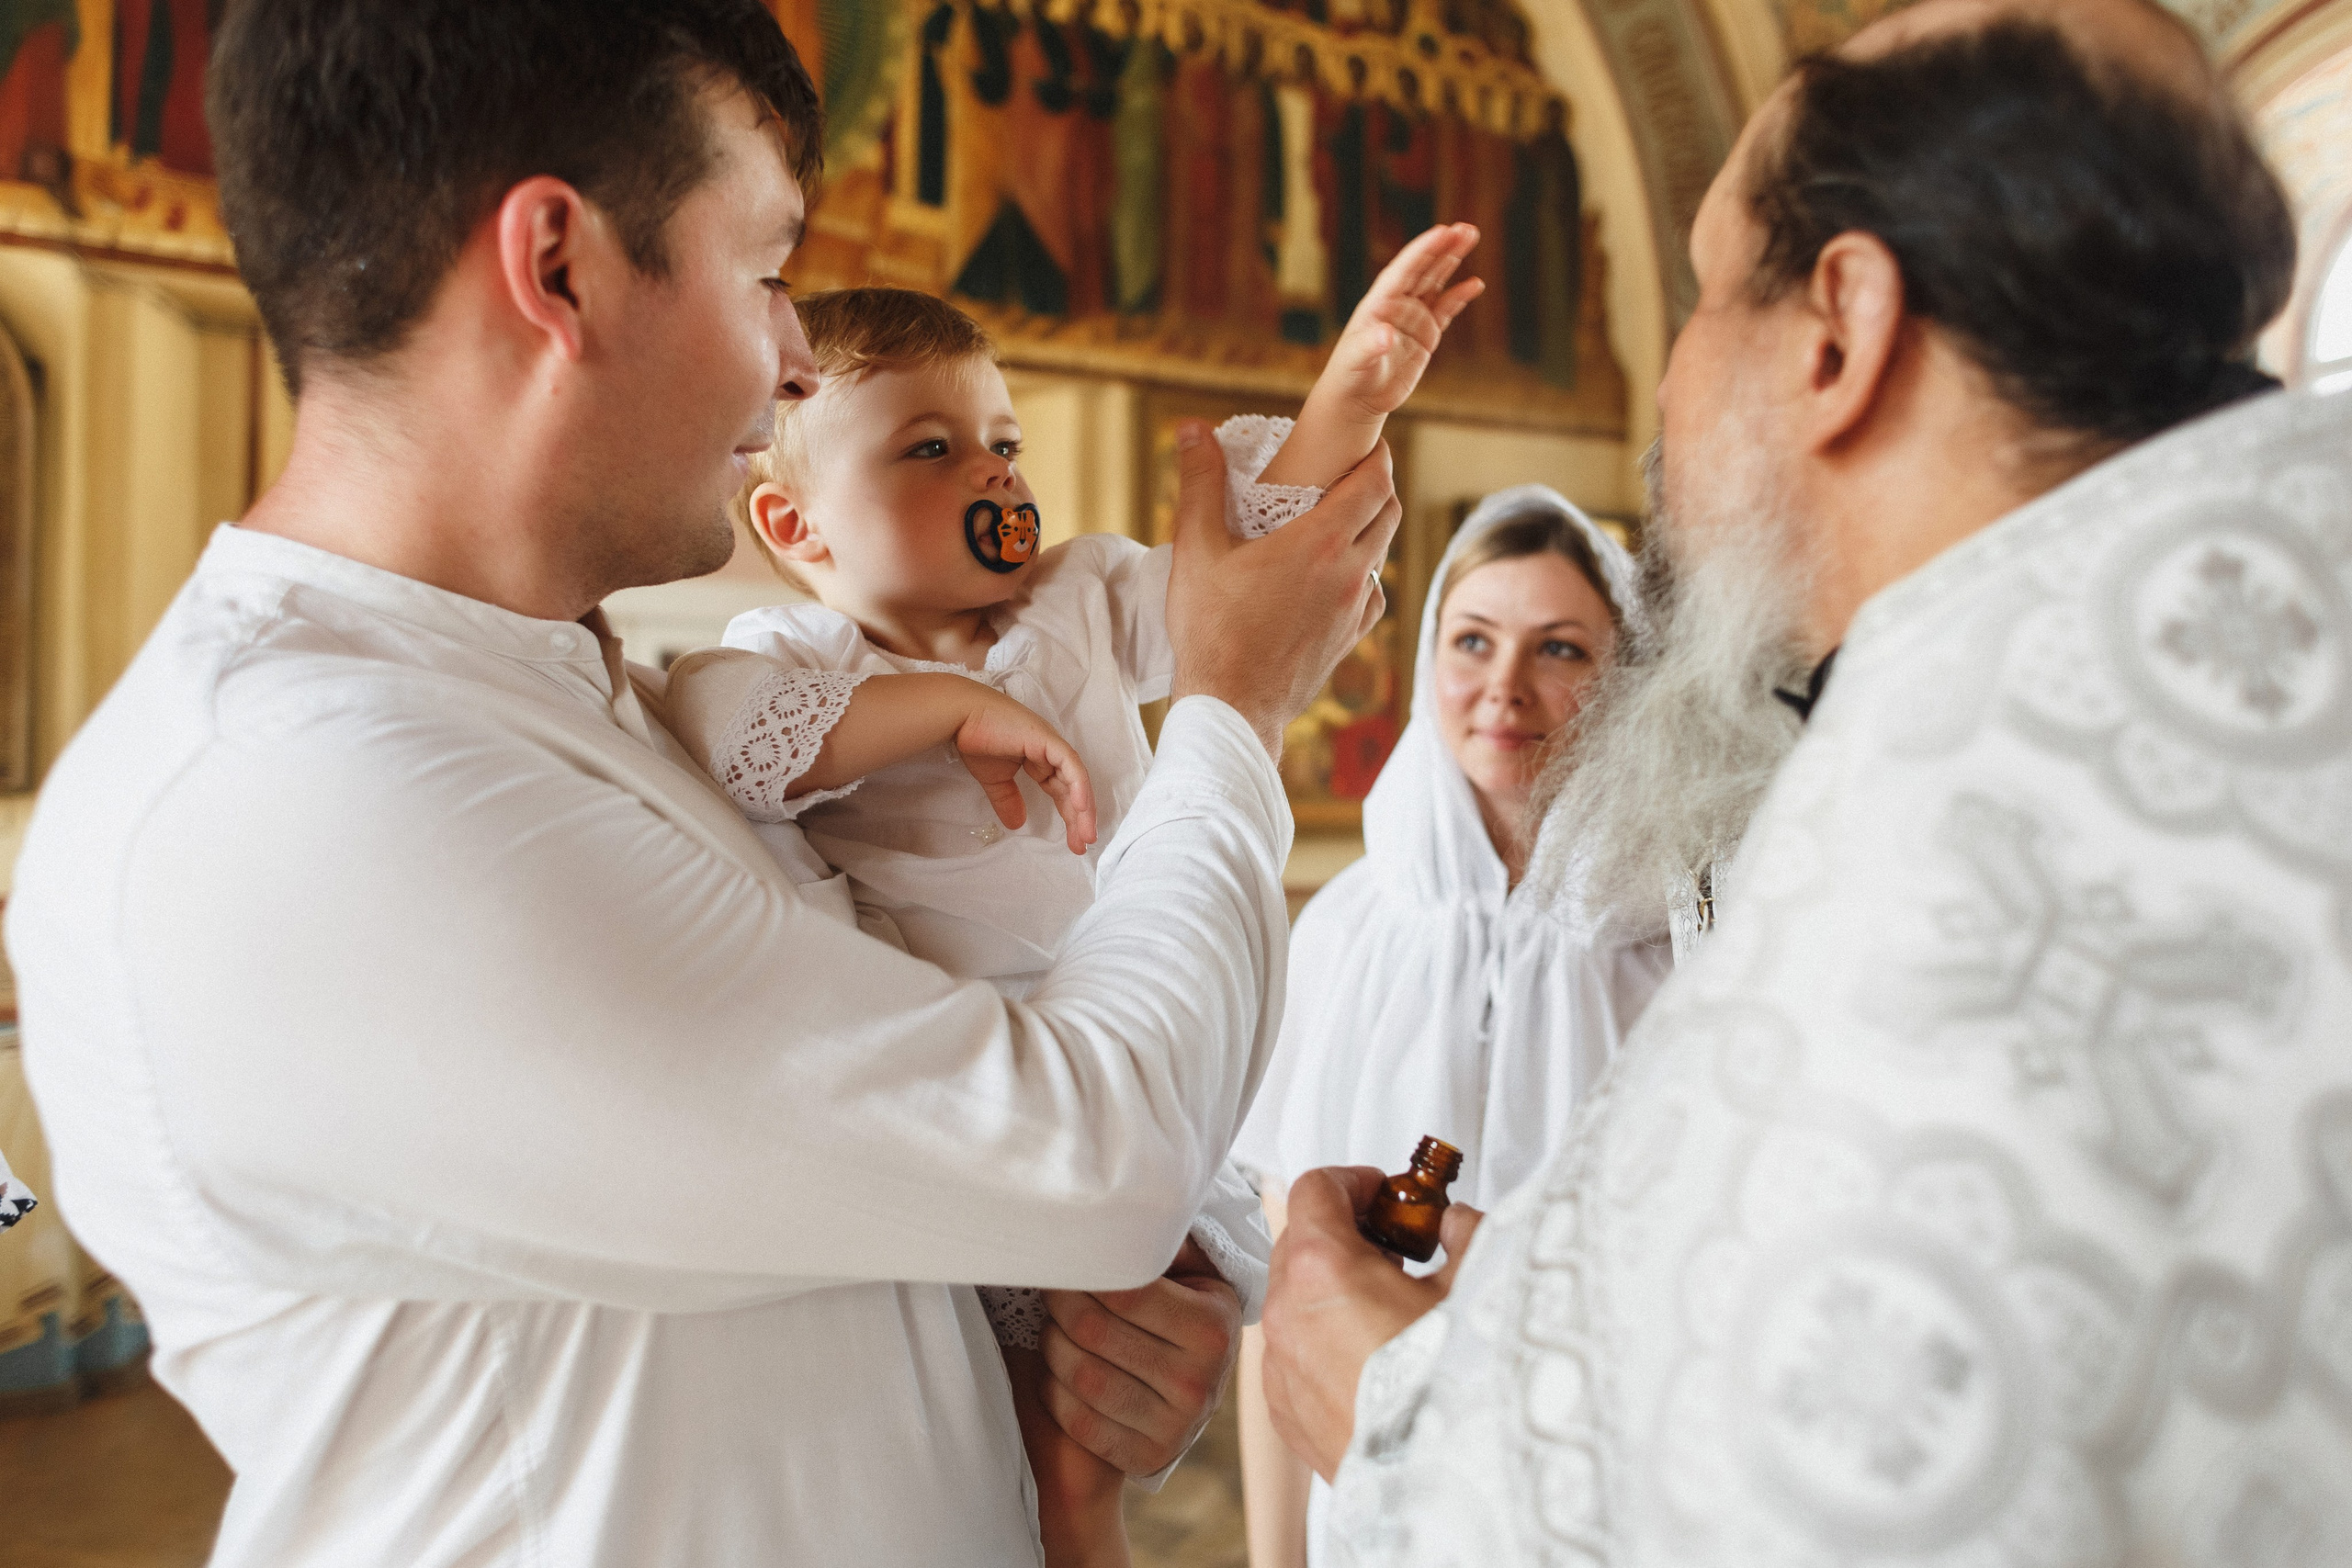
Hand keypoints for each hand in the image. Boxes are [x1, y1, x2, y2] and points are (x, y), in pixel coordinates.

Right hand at [953, 687, 1096, 853]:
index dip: (1070, 816)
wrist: (962, 717)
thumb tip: (1017, 825)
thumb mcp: (995, 779)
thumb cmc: (976, 739)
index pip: (1062, 791)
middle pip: (1073, 789)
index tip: (1073, 842)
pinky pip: (1070, 765)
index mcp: (1041, 759)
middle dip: (1080, 819)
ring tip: (1086, 835)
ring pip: (1077, 779)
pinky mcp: (1047, 740)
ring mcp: (1051, 744)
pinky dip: (1078, 786)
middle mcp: (1051, 752)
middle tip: (1083, 845)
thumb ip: (1008, 800)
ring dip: (1084, 808)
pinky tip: (1082, 807)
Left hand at [1037, 1237, 1243, 1476]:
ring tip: (1052, 1326)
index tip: (1063, 1258)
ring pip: (1081, 1377)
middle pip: (1093, 1332)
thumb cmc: (1185, 1309)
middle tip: (1050, 1289)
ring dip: (1051, 1347)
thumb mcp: (1194, 1271)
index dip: (1081, 1272)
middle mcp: (1200, 1380)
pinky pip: (1080, 1423)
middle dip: (1058, 1305)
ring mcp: (1177, 1426)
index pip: (1123, 1291)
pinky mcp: (1149, 1458)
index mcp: (1214, 1325)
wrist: (1200, 1388)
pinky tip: (1058, 1370)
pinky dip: (1055, 1392)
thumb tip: (1120, 1203)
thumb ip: (1164, 1240)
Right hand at [1166, 426, 1401, 756]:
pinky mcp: (1352, 638)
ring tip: (1336, 522)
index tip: (1365, 443)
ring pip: (1383, 553)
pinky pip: (1373, 594)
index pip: (1375, 482)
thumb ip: (1200, 483)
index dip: (1376, 456)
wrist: (1232, 708)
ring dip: (1369, 531)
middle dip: (1377, 486)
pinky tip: (1332, 576)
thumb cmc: (1211, 631)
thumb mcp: (1196, 550)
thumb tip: (1194, 429)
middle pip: (1388, 512)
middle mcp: (1351, 573)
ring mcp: (1357, 609)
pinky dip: (1362, 574)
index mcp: (1321, 542)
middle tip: (1349, 473)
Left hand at [1258, 1167, 1482, 1479]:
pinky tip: (1375, 1356)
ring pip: (1292, 1302)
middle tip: (1395, 1244)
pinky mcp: (1287, 1413)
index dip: (1353, 1180)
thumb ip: (1464, 1234)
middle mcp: (1288, 1315)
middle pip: (1297, 1242)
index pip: (1314, 1189)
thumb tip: (1456, 1223)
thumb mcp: (1480, 1284)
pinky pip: (1294, 1355)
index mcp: (1323, 1269)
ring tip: (1390, 1303)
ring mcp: (1281, 1368)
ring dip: (1331, 1289)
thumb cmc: (1461, 1386)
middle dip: (1343, 1233)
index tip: (1384, 1191)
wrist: (1450, 1481)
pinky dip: (1323, 1341)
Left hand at [1321, 222, 1483, 420]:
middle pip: (1423, 269)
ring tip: (1470, 236)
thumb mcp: (1357, 361)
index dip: (1423, 250)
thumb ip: (1370, 346)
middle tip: (1466, 228)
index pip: (1404, 270)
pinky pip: (1446, 310)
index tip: (1442, 231)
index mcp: (1379, 303)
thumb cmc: (1350, 377)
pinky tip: (1475, 283)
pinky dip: (1459, 296)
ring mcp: (1412, 318)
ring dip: (1452, 260)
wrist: (1356, 398)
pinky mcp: (1425, 335)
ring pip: (1436, 282)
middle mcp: (1397, 304)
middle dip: (1443, 247)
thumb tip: (1386, 335)